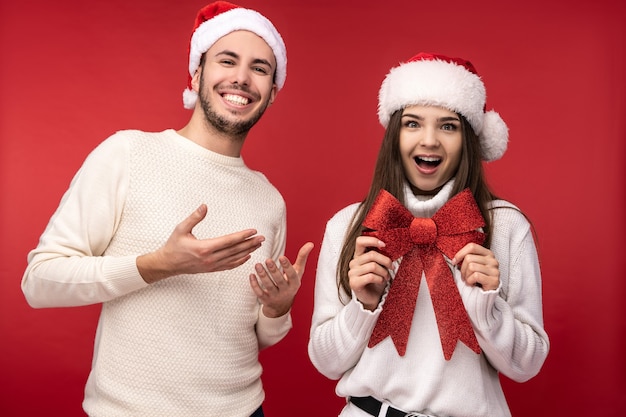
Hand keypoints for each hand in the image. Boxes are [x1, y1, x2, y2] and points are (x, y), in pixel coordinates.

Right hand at [137, 204, 264, 282]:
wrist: (167, 264)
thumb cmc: (174, 245)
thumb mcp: (181, 229)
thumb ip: (194, 217)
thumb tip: (205, 206)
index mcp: (204, 247)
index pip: (228, 241)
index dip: (242, 235)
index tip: (253, 231)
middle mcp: (210, 258)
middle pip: (235, 250)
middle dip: (250, 243)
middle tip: (262, 237)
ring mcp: (211, 265)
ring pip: (234, 258)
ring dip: (247, 251)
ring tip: (258, 244)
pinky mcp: (211, 269)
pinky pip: (229, 266)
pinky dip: (240, 261)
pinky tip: (247, 256)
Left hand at [249, 242, 313, 317]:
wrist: (282, 305)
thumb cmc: (290, 283)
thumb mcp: (298, 272)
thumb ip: (302, 258)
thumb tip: (310, 243)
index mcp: (295, 283)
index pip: (292, 275)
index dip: (287, 267)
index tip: (282, 257)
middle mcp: (286, 291)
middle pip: (279, 281)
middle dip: (273, 270)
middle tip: (268, 260)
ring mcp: (275, 296)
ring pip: (268, 286)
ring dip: (262, 275)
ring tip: (258, 265)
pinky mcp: (265, 300)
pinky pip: (259, 293)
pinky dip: (254, 284)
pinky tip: (251, 275)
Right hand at [348, 236, 392, 310]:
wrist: (373, 297)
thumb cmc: (376, 280)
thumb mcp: (379, 265)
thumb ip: (379, 255)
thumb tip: (388, 246)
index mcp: (358, 255)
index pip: (360, 241)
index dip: (372, 240)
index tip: (384, 245)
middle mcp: (353, 262)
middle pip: (372, 255)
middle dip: (385, 260)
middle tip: (391, 267)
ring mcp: (352, 273)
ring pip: (373, 266)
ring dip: (384, 272)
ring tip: (386, 276)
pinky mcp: (354, 283)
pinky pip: (370, 277)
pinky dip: (380, 279)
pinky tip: (381, 281)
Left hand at [452, 243, 499, 290]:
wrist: (486, 295)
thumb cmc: (477, 279)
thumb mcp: (473, 265)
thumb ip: (468, 258)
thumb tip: (454, 259)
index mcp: (488, 254)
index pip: (472, 246)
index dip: (460, 253)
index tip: (454, 261)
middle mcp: (493, 260)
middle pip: (469, 258)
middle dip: (462, 269)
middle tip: (464, 276)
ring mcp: (494, 270)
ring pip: (471, 267)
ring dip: (466, 276)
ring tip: (468, 280)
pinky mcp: (494, 280)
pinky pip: (475, 276)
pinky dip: (470, 281)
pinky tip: (472, 284)